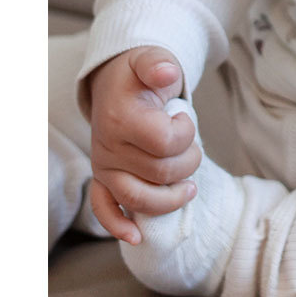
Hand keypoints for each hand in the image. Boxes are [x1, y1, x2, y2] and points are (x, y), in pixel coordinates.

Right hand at [87, 45, 202, 244]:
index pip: (165, 142)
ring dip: (170, 199)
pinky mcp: (102, 178)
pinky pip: (104, 209)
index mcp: (122, 118)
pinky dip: (118, 226)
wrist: (113, 84)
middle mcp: (108, 146)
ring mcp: (104, 166)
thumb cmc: (138, 74)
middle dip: (189, 162)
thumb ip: (159, 64)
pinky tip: (136, 237)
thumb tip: (168, 73)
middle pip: (160, 173)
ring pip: (139, 198)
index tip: (184, 119)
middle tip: (194, 147)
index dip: (186, 134)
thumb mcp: (149, 59)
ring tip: (190, 189)